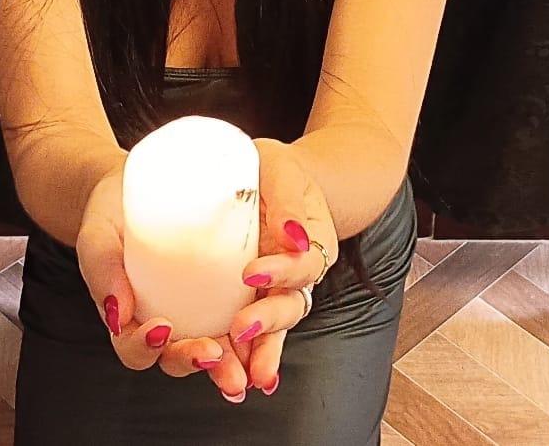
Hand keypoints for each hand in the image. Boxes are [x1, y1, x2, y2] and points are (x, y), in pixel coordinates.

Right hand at [76, 159, 253, 399]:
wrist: (136, 186)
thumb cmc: (110, 216)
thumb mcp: (98, 238)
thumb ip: (103, 271)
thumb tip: (117, 312)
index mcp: (130, 319)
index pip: (136, 351)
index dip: (146, 349)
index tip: (159, 328)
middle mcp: (167, 322)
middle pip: (179, 357)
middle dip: (196, 361)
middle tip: (212, 354)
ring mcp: (198, 310)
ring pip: (217, 346)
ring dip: (233, 357)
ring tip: (247, 355)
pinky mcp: (226, 290)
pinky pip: (244, 316)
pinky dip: (258, 330)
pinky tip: (271, 327)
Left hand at [227, 137, 339, 393]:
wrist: (273, 179)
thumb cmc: (277, 172)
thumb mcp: (284, 171)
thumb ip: (289, 201)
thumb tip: (292, 234)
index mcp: (315, 242)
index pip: (304, 264)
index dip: (282, 272)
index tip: (251, 271)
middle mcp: (300, 274)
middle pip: (292, 305)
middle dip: (268, 322)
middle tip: (241, 329)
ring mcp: (278, 291)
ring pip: (275, 330)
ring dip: (260, 353)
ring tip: (242, 377)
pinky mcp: (254, 299)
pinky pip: (253, 333)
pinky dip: (247, 357)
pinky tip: (234, 378)